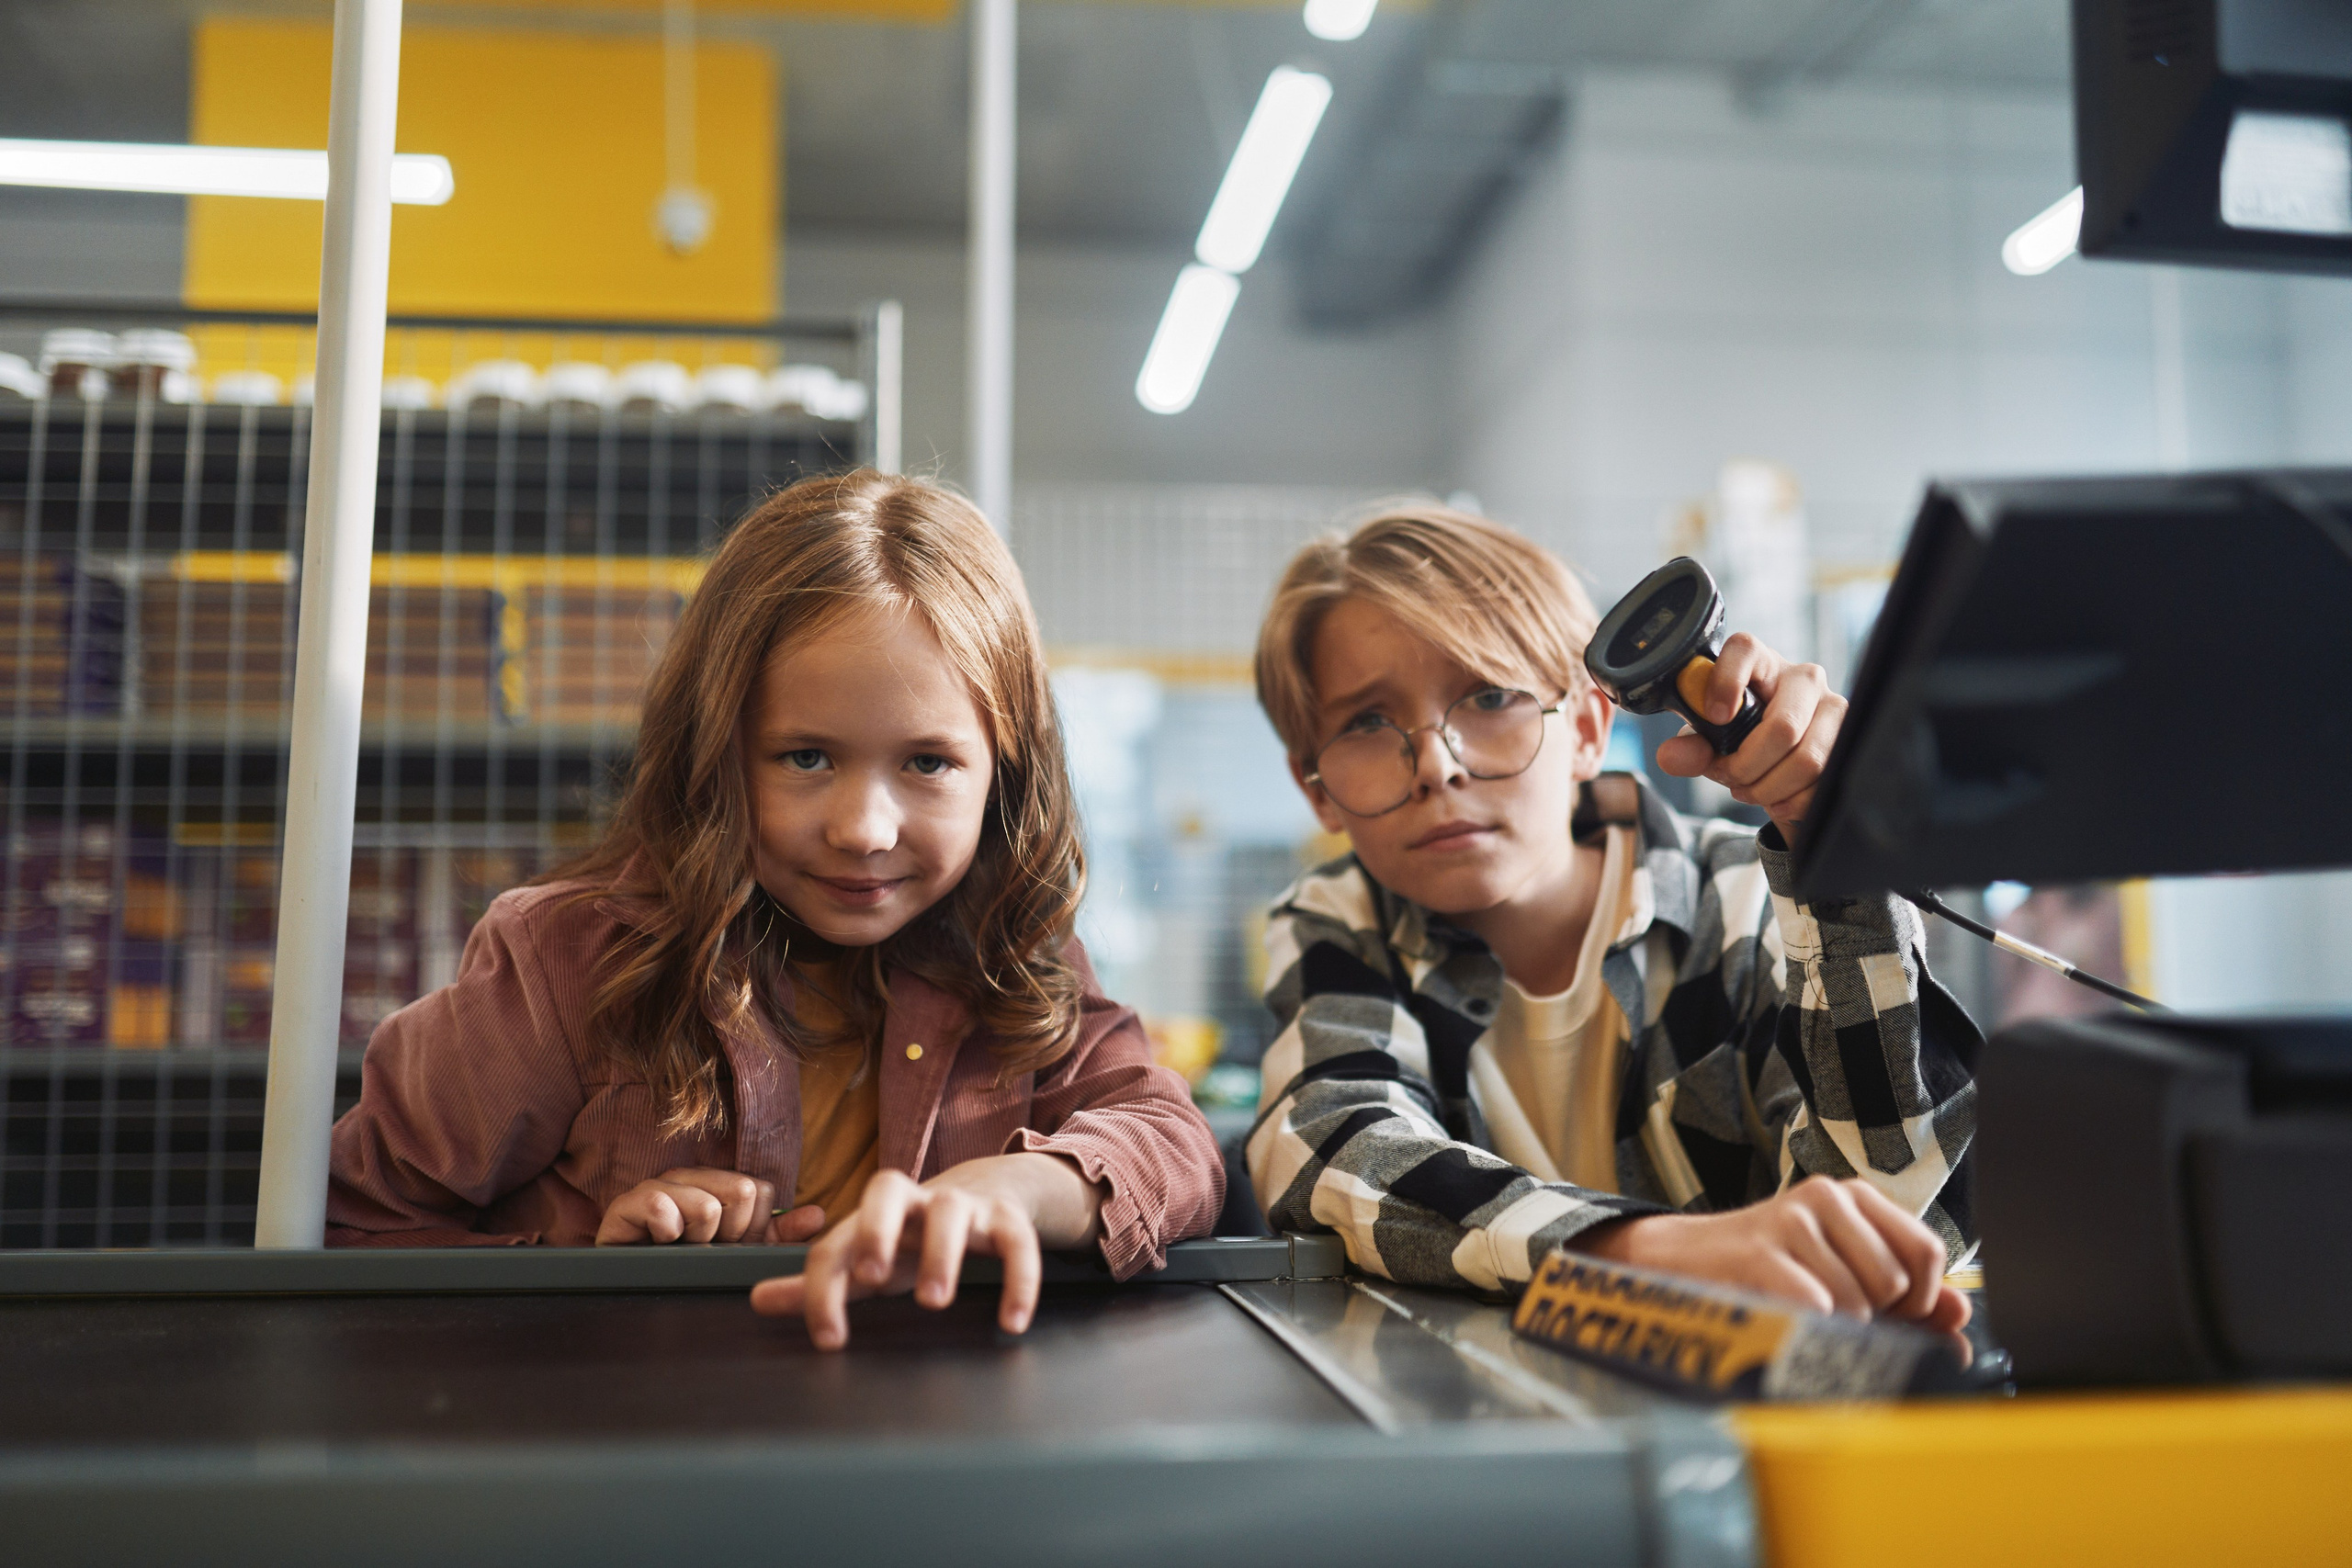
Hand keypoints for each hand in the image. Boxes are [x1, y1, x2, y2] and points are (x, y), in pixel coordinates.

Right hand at [595, 1166, 827, 1245]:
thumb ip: (779, 1235)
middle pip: (743, 1192)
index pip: (761, 1192)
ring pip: (707, 1206)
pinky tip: (656, 1242)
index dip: (752, 1229)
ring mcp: (658, 1186)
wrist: (632, 1283)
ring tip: (678, 1246)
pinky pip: (661, 1208)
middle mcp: (691, 1178)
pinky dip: (664, 1233)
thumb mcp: (740, 1254)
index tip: (729, 1244)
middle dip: (729, 1235)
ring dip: (696, 1239)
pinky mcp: (627, 1203)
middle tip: (703, 1247)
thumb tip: (817, 1216)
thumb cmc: (687, 1266)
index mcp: (717, 1184)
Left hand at [748, 1154, 1104, 1349]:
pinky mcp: (1008, 1220)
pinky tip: (1011, 1323)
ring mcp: (964, 1207)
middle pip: (888, 1187)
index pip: (835, 1241)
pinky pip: (1017, 1241)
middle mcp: (915, 1202)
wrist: (986, 1192)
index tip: (829, 1339)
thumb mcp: (864, 1258)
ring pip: (951, 1211)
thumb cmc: (909, 1237)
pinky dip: (1018, 1280)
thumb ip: (819, 1281)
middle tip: (872, 1278)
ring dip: (940, 1252)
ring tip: (934, 1300)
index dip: (823, 1287)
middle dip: (876, 1230)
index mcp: (872, 1215)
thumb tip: (756, 1301)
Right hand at [1576, 1177, 1972, 1357]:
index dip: (1919, 1297)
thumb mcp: (1841, 1274)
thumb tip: (1962, 1316)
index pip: (1926, 1251)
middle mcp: (1826, 1198)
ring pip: (1856, 1303)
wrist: (1678, 1262)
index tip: (1887, 1310)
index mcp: (1853, 1197)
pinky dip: (1806, 1329)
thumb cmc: (1767, 1271)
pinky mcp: (1759, 1252)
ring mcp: (1791, 1221)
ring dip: (1833, 1328)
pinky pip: (1817, 1309)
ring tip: (1798, 1312)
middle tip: (1831, 1311)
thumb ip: (1908, 1298)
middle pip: (1895, 1282)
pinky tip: (1782, 1319)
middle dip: (1873, 1316)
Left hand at [1652, 632, 1842, 839]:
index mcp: (1760, 662)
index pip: (1744, 650)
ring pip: (1806, 760)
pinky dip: (1791, 802)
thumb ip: (1690, 746)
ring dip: (1768, 788)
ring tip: (1749, 789)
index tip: (1714, 716)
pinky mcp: (1851, 742)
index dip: (1726, 681)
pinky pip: (1823, 783)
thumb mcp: (1709, 739)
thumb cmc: (1740, 736)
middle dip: (1747, 766)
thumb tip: (1671, 756)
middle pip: (1782, 728)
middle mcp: (1804, 678)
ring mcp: (1834, 708)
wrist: (1779, 758)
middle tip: (1728, 776)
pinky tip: (1777, 797)